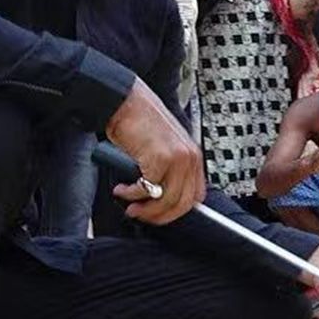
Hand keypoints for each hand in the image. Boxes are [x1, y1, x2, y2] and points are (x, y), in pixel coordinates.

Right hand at [106, 78, 204, 223]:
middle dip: (159, 215)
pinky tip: (122, 189)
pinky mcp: (160, 158)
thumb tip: (161, 196)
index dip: (175, 211)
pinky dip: (132, 194)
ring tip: (129, 204)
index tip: (158, 215)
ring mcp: (177, 158)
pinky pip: (147, 189)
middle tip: (139, 214)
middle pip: (182, 203)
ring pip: (165, 200)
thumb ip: (169, 169)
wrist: (126, 102)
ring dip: (144, 208)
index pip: (195, 196)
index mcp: (194, 156)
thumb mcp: (165, 147)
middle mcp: (190, 157)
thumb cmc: (140, 123)